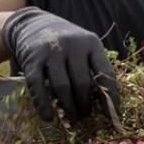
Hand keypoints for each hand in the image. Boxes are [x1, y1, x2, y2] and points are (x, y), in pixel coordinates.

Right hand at [2, 8, 119, 121]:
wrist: (33, 24)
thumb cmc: (67, 43)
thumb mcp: (85, 47)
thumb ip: (94, 68)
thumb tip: (106, 104)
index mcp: (91, 43)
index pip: (105, 73)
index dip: (110, 97)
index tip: (111, 116)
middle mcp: (72, 45)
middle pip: (82, 83)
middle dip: (85, 105)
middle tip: (86, 117)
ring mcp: (51, 51)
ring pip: (62, 87)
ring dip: (68, 107)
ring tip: (72, 119)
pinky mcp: (31, 59)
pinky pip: (37, 86)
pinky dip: (43, 104)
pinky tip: (49, 117)